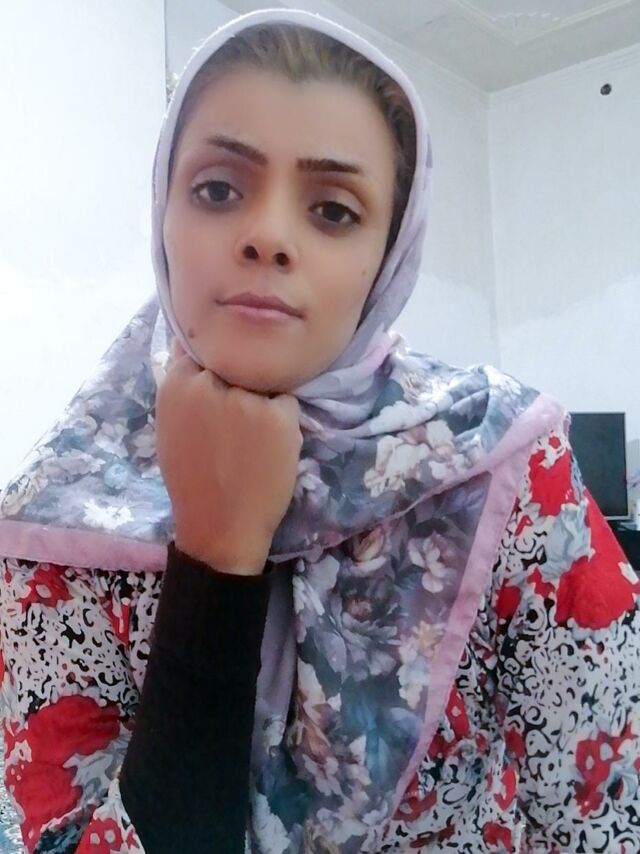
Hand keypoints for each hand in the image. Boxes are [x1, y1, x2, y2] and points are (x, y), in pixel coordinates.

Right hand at [156, 338, 302, 574]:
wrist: (219, 526)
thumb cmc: (193, 478)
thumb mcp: (172, 424)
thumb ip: (183, 386)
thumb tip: (192, 343)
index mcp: (176, 385)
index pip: (202, 346)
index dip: (215, 364)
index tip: (219, 385)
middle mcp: (209, 384)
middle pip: (236, 362)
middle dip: (239, 382)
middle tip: (235, 424)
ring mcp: (245, 399)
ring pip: (264, 381)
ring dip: (262, 401)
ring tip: (252, 439)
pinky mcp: (278, 415)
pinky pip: (287, 403)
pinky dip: (283, 422)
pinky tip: (269, 449)